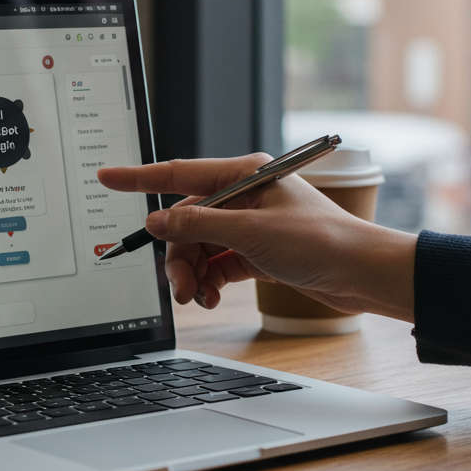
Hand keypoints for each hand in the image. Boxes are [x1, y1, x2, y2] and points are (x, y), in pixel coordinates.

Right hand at [98, 154, 416, 321]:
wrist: (363, 274)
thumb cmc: (322, 241)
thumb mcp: (252, 233)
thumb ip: (200, 225)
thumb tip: (159, 220)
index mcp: (246, 174)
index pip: (181, 174)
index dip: (140, 178)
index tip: (107, 177)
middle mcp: (245, 196)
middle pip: (188, 220)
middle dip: (178, 253)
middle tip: (177, 283)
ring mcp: (251, 225)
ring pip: (200, 246)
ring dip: (192, 271)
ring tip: (195, 296)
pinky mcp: (258, 252)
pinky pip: (217, 263)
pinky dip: (209, 280)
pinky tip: (208, 297)